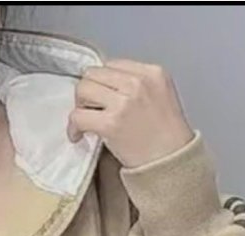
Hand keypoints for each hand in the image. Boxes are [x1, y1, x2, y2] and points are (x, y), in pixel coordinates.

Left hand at [68, 57, 195, 168]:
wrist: (171, 162)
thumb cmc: (167, 137)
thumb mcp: (161, 96)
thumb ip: (138, 85)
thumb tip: (105, 87)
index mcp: (152, 72)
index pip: (113, 64)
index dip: (102, 82)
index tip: (101, 98)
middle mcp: (138, 82)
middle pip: (94, 73)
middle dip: (87, 92)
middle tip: (88, 110)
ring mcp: (124, 102)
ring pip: (83, 89)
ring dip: (79, 106)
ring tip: (85, 122)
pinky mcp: (111, 123)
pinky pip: (78, 116)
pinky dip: (73, 127)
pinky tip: (78, 136)